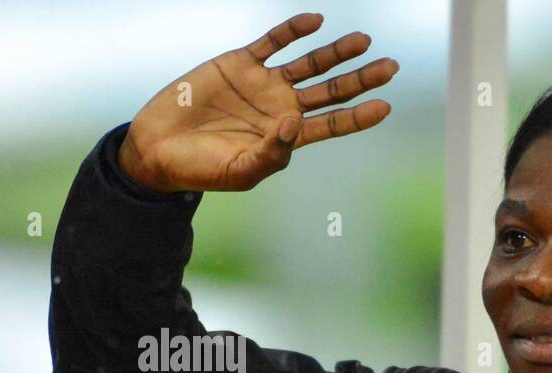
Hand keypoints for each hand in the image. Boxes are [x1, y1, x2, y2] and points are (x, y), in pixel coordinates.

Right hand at [117, 11, 397, 192]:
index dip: (360, 115)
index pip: (333, 124)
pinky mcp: (239, 63)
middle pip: (332, 90)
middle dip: (362, 79)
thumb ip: (274, 152)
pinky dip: (293, 30)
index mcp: (290, 137)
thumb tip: (295, 122)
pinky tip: (315, 21)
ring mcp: (263, 84)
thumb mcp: (243, 171)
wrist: (160, 149)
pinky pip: (272, 41)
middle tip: (391, 67)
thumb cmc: (204, 169)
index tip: (386, 105)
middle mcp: (282, 108)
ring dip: (336, 52)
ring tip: (364, 41)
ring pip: (309, 63)